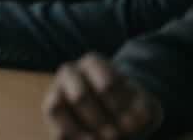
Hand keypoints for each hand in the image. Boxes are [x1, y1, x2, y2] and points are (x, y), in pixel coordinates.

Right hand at [43, 53, 162, 139]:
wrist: (118, 114)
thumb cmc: (131, 106)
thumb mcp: (145, 105)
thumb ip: (143, 110)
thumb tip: (133, 122)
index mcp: (93, 63)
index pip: (105, 84)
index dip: (119, 108)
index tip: (132, 124)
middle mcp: (69, 72)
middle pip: (80, 97)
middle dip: (99, 121)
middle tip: (114, 135)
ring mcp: (55, 91)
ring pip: (56, 108)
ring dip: (79, 130)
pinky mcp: (50, 114)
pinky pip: (54, 128)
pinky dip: (72, 138)